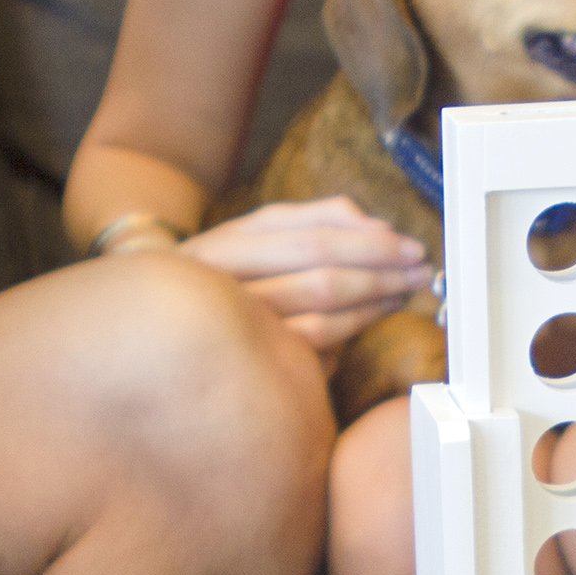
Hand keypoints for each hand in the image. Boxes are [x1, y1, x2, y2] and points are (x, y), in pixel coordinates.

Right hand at [179, 198, 432, 352]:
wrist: (154, 333)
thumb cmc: (224, 281)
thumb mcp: (257, 238)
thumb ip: (315, 220)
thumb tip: (374, 224)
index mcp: (231, 238)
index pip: (311, 231)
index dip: (368, 238)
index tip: (409, 245)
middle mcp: (227, 272)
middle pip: (320, 262)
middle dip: (380, 265)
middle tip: (421, 270)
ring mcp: (237, 314)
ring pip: (321, 300)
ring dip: (374, 296)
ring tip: (404, 291)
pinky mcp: (249, 354)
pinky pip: (315, 339)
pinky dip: (352, 328)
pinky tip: (374, 319)